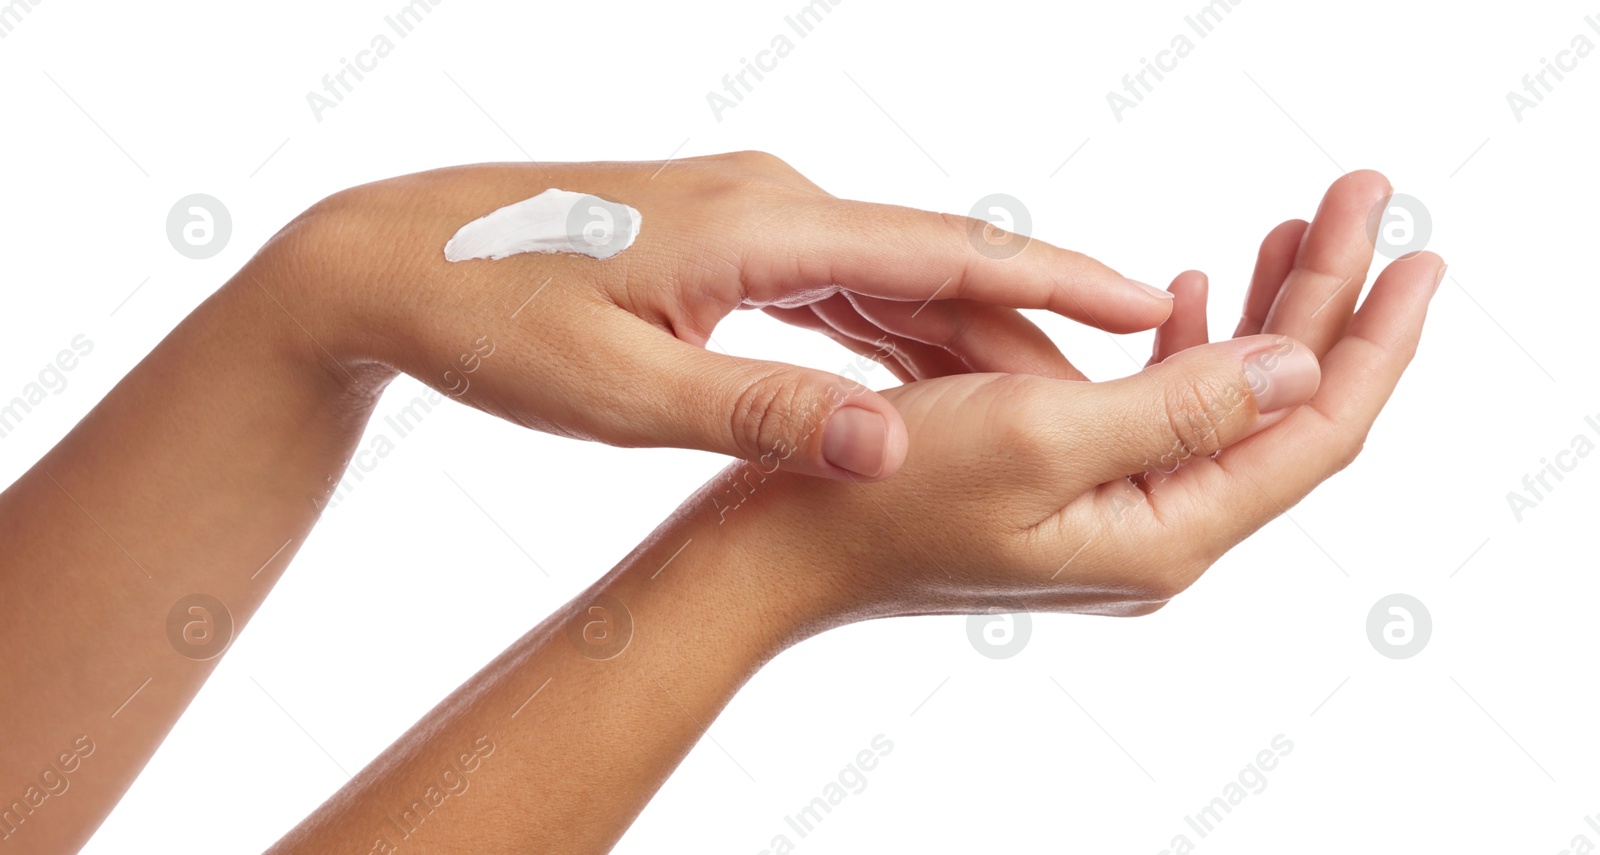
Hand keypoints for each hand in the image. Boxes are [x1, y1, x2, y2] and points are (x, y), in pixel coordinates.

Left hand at [254, 151, 1171, 480]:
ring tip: (1051, 400)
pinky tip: (930, 380)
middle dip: (1031, 329)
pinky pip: (841, 290)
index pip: (941, 252)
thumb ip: (762, 413)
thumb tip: (895, 445)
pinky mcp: (727, 244)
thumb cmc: (497, 326)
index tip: (1146, 304)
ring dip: (968, 341)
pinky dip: (897, 337)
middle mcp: (773, 204)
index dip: (1052, 280)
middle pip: (935, 267)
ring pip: (893, 282)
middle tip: (1129, 387)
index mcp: (762, 229)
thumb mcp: (622, 391)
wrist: (396, 263)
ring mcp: (751, 218)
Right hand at [731, 170, 1442, 625]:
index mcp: (1166, 532)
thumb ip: (1180, 405)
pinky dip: (1188, 349)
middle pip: (1278, 407)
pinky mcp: (1070, 491)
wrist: (776, 552)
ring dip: (1262, 314)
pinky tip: (1194, 296)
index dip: (1375, 337)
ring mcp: (1113, 516)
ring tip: (1299, 229)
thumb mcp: (1040, 436)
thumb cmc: (885, 495)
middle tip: (1366, 198)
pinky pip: (1161, 414)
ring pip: (1223, 403)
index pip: (1312, 429)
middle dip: (1328, 299)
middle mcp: (1155, 533)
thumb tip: (1297, 365)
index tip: (1420, 249)